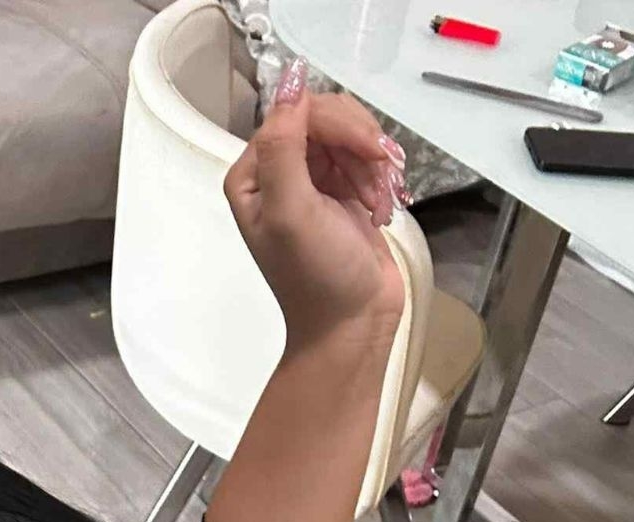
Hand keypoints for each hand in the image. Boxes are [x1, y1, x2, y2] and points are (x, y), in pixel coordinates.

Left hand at [222, 59, 409, 356]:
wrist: (350, 324)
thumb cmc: (316, 278)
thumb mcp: (291, 210)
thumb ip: (284, 146)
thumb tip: (291, 84)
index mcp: (252, 175)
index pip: (296, 113)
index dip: (337, 123)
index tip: (369, 151)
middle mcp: (277, 173)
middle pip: (326, 118)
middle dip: (360, 144)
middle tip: (380, 175)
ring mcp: (311, 182)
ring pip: (350, 135)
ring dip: (374, 164)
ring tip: (378, 203)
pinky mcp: (342, 193)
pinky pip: (365, 159)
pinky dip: (380, 179)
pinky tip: (381, 209)